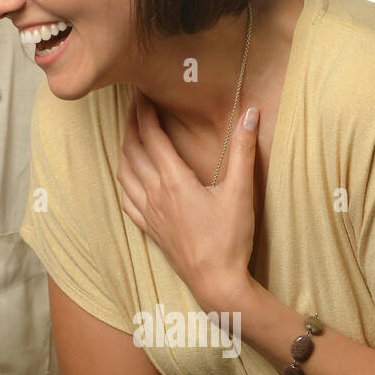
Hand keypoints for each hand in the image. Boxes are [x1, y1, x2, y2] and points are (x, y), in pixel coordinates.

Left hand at [116, 89, 259, 310]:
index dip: (143, 111)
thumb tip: (251, 113)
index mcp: (174, 180)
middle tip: (132, 104)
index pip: (150, 135)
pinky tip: (126, 176)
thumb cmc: (230, 238)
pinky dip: (123, 180)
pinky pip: (126, 199)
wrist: (216, 282)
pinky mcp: (150, 229)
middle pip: (133, 150)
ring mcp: (149, 213)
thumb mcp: (241, 191)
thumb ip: (243, 150)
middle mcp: (154, 194)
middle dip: (130, 123)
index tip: (140, 92)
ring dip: (124, 148)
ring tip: (128, 132)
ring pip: (125, 173)